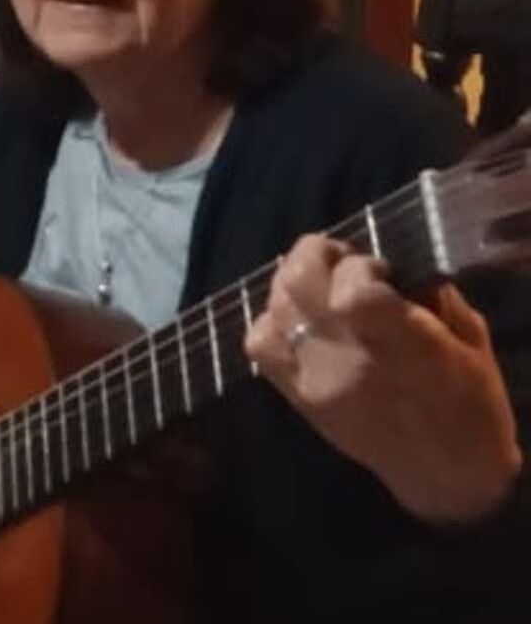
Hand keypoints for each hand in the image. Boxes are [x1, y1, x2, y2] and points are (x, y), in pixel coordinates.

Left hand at [245, 235, 523, 525]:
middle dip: (315, 255)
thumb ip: (429, 293)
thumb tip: (392, 260)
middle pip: (297, 283)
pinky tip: (299, 320)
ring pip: (273, 308)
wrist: (446, 475)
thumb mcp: (470, 338)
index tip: (377, 269)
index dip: (358, 265)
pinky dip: (272, 321)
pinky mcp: (296, 397)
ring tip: (320, 285)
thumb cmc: (471, 404)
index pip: (352, 287)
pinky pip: (259, 344)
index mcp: (398, 343)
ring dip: (293, 283)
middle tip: (340, 258)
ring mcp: (313, 379)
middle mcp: (345, 358)